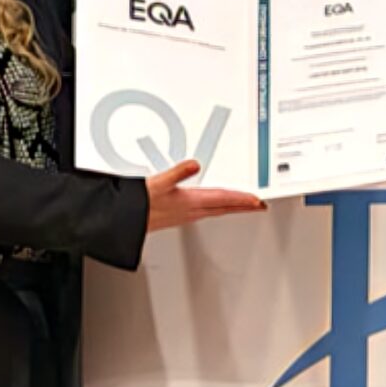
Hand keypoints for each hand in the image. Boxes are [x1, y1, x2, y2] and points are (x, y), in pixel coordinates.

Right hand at [145, 159, 268, 229]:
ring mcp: (186, 215)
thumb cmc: (139, 206)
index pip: (224, 200)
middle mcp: (191, 211)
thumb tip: (194, 164)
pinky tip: (215, 206)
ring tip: (245, 205)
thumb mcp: (158, 183)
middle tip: (260, 206)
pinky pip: (207, 212)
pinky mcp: (180, 216)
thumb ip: (177, 172)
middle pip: (225, 208)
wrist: (125, 222)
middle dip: (244, 206)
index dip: (243, 199)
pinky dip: (217, 209)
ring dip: (232, 208)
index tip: (258, 200)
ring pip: (217, 211)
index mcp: (190, 202)